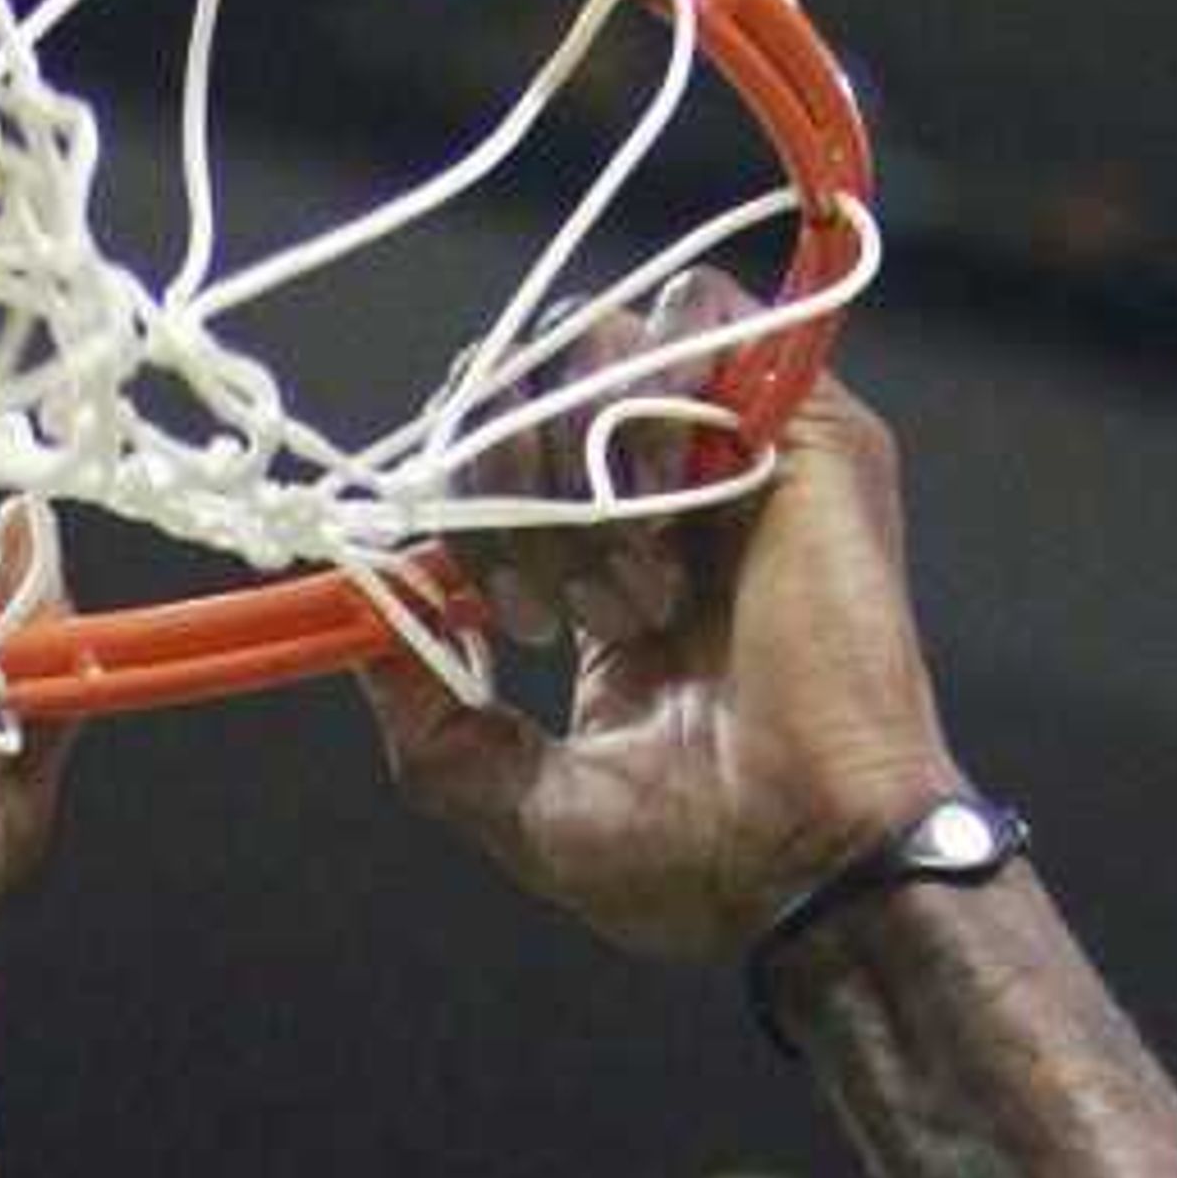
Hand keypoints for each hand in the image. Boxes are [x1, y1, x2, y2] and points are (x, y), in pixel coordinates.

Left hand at [365, 271, 958, 962]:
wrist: (815, 865)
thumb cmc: (700, 861)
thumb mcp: (526, 808)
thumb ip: (432, 728)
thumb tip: (360, 629)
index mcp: (617, 575)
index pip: (502, 457)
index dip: (454, 500)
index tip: (470, 605)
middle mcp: (677, 502)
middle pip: (531, 381)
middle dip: (493, 480)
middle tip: (534, 611)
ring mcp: (740, 455)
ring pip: (594, 336)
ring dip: (562, 455)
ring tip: (616, 588)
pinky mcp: (807, 425)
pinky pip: (690, 312)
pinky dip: (639, 400)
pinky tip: (654, 516)